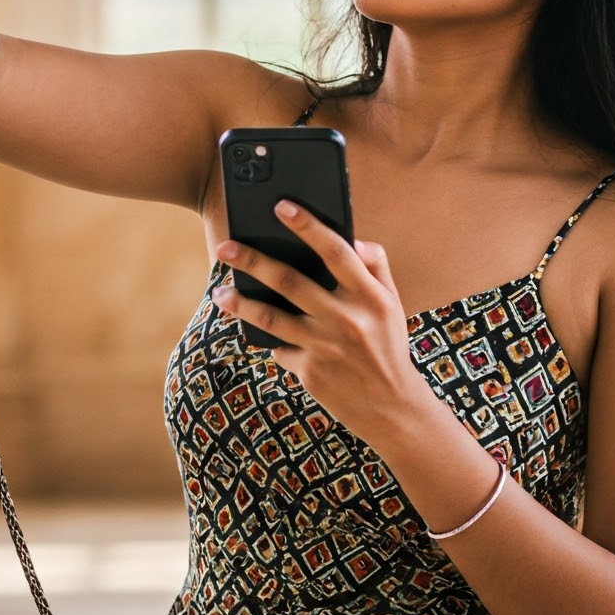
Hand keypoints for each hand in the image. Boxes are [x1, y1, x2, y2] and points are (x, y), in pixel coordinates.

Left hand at [212, 205, 430, 450]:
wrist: (393, 408)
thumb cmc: (388, 345)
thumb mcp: (391, 303)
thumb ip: (375, 266)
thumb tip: (351, 238)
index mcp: (370, 297)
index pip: (336, 251)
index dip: (308, 226)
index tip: (281, 206)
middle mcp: (347, 320)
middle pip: (291, 281)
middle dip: (253, 261)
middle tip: (226, 246)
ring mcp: (326, 348)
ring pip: (272, 318)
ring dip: (241, 303)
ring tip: (222, 293)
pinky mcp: (310, 373)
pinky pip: (280, 348)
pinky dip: (271, 339)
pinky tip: (262, 333)